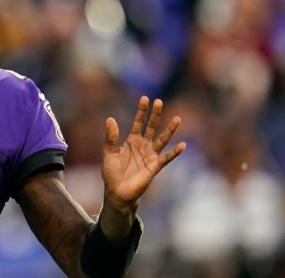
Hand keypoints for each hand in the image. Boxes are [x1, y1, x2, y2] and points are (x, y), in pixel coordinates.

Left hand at [101, 96, 185, 211]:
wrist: (116, 191)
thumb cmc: (111, 172)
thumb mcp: (108, 152)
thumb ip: (111, 137)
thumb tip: (110, 119)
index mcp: (131, 141)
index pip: (138, 123)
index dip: (142, 111)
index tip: (145, 98)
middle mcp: (143, 146)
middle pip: (151, 127)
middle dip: (155, 115)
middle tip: (159, 101)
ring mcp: (150, 155)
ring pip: (162, 139)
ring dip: (169, 130)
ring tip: (177, 118)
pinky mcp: (155, 167)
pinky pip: (166, 158)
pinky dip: (174, 152)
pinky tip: (182, 145)